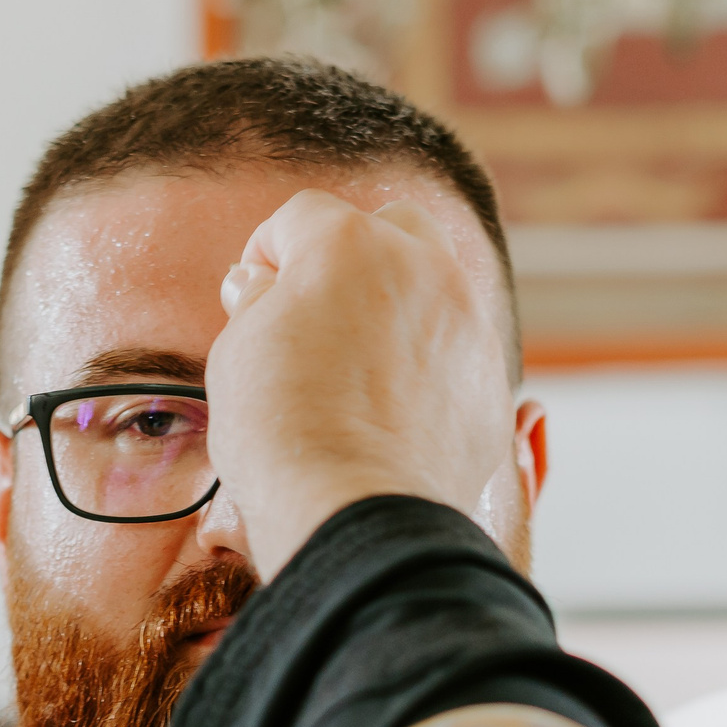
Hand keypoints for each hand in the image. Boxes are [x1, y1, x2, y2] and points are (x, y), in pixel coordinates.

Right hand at [205, 190, 515, 578]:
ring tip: (357, 364)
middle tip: (315, 314)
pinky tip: (392, 407)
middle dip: (349, 258)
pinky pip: (454, 348)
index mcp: (347, 243)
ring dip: (395, 306)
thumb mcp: (236, 353)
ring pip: (432, 284)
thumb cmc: (283, 431)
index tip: (253, 295)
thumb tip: (258, 284)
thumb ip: (253, 302)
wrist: (358, 510)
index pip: (300, 217)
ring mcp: (465, 317)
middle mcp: (420, 263)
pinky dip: (426, 363)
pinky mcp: (490, 375)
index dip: (267, 253)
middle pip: (387, 227)